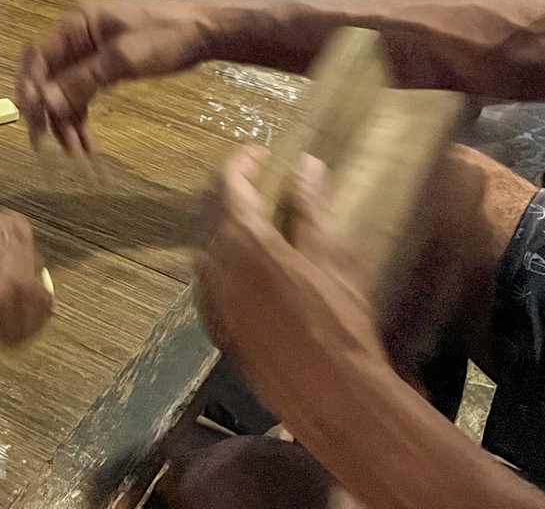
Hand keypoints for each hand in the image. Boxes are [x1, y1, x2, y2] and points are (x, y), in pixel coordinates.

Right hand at [16, 0, 209, 153]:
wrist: (206, 29)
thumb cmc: (165, 35)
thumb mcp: (123, 58)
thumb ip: (83, 80)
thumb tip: (46, 103)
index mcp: (76, 24)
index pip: (37, 55)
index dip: (28, 85)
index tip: (29, 117)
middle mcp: (78, 36)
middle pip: (49, 76)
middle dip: (47, 111)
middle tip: (44, 145)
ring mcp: (92, 51)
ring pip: (67, 89)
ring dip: (66, 119)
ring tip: (75, 153)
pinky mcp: (107, 65)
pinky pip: (84, 92)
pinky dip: (82, 115)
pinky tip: (86, 141)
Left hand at [196, 148, 382, 417]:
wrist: (329, 392)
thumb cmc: (336, 317)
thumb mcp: (329, 254)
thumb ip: (309, 207)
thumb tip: (304, 164)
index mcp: (242, 238)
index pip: (228, 183)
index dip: (242, 161)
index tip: (259, 152)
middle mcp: (215, 264)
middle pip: (210, 212)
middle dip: (229, 191)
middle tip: (256, 182)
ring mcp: (211, 298)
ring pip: (207, 248)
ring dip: (225, 228)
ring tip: (256, 223)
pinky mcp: (217, 327)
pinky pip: (211, 282)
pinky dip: (225, 263)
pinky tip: (251, 270)